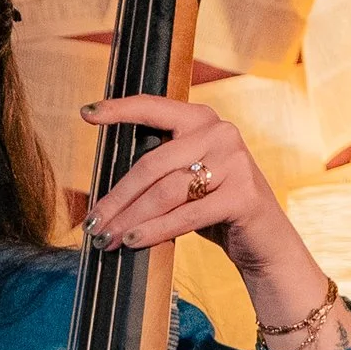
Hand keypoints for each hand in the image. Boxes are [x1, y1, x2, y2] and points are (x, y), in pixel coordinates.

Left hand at [77, 94, 341, 343]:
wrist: (264, 242)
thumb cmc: (214, 210)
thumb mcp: (185, 182)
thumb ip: (157, 173)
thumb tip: (104, 195)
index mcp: (202, 121)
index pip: (154, 108)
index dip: (120, 110)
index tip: (86, 113)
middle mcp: (221, 133)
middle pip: (151, 164)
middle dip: (117, 198)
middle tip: (93, 224)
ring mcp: (235, 162)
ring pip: (165, 191)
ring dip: (130, 219)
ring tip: (107, 239)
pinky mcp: (243, 196)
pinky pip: (186, 215)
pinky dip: (154, 231)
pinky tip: (132, 241)